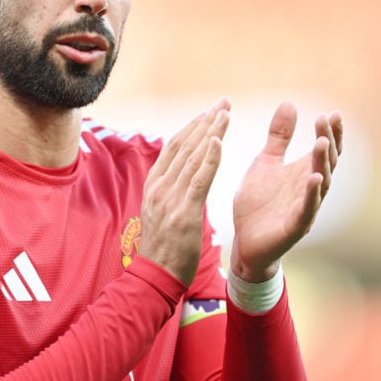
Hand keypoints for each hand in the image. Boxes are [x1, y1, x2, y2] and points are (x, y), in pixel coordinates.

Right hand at [138, 100, 229, 285]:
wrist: (155, 278)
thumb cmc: (163, 248)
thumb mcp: (160, 212)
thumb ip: (170, 190)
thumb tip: (180, 172)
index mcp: (154, 185)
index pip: (174, 147)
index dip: (193, 126)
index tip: (210, 110)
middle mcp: (159, 187)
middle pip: (184, 145)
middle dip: (205, 121)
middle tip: (223, 102)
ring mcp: (170, 199)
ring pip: (192, 157)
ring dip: (210, 131)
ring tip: (225, 112)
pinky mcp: (184, 213)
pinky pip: (198, 180)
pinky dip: (209, 158)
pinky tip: (219, 140)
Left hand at [230, 102, 342, 282]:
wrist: (244, 240)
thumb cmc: (258, 202)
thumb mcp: (265, 162)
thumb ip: (278, 137)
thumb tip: (290, 103)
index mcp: (303, 172)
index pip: (324, 150)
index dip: (331, 132)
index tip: (332, 113)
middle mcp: (309, 189)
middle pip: (326, 162)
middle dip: (328, 141)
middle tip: (326, 120)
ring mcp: (305, 208)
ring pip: (320, 184)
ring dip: (322, 163)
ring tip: (321, 142)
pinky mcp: (294, 226)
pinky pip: (307, 209)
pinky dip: (312, 194)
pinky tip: (314, 178)